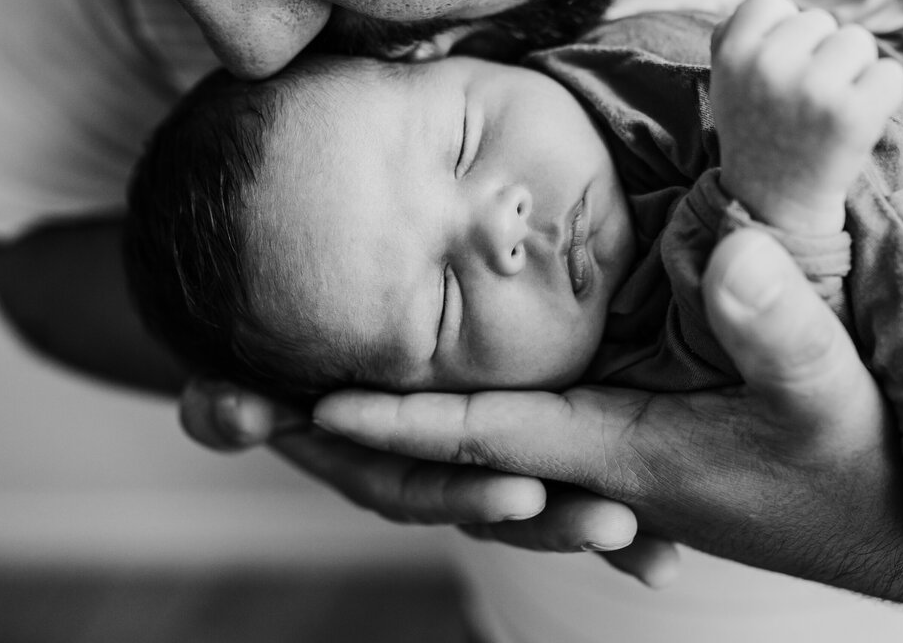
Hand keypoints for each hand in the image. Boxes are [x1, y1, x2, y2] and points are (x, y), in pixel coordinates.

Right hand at [179, 378, 678, 586]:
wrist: (304, 353)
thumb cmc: (272, 361)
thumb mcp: (242, 383)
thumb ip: (229, 406)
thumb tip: (229, 415)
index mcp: (384, 466)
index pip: (426, 489)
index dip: (466, 496)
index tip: (519, 497)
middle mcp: (438, 475)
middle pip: (499, 505)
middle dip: (556, 522)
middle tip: (618, 529)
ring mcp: (479, 459)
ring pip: (540, 495)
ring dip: (594, 516)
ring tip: (656, 548)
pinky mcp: (519, 432)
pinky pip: (565, 463)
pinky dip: (615, 488)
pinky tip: (673, 540)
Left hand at [315, 229, 902, 597]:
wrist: (894, 529)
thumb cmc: (861, 466)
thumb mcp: (829, 392)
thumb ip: (777, 325)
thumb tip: (726, 247)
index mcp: (621, 454)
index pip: (488, 436)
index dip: (401, 418)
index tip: (311, 401)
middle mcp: (601, 463)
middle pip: (466, 447)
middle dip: (382, 429)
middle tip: (285, 398)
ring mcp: (618, 461)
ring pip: (499, 440)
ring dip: (427, 421)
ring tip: (350, 389)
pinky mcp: (647, 446)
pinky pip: (544, 432)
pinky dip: (490, 415)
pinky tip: (475, 383)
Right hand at [711, 0, 902, 233]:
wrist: (774, 204)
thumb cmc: (757, 131)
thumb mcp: (726, 81)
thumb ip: (737, 34)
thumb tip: (772, 5)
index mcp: (732, 55)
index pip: (769, 1)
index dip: (781, 31)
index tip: (779, 69)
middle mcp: (768, 68)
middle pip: (820, 20)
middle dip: (820, 54)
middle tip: (804, 101)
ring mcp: (812, 91)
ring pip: (857, 41)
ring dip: (853, 71)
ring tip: (828, 109)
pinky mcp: (852, 116)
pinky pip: (890, 74)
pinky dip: (883, 96)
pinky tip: (857, 121)